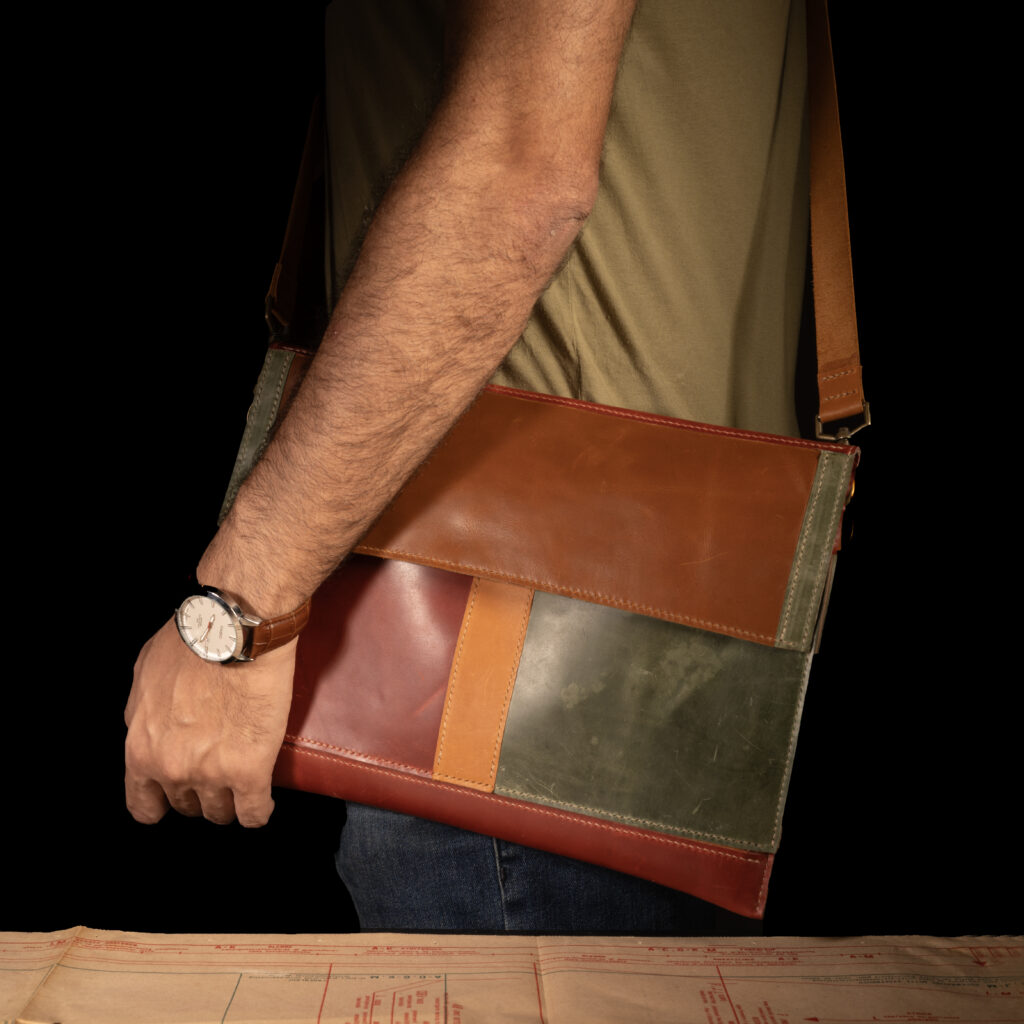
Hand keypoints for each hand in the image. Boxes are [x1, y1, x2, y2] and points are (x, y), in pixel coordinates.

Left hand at [124, 619, 294, 826]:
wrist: (237, 631)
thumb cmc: (193, 641)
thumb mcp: (145, 674)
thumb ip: (142, 712)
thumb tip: (150, 727)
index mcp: (141, 749)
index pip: (143, 805)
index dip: (162, 802)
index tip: (177, 793)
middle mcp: (172, 768)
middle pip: (187, 807)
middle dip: (201, 794)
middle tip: (217, 774)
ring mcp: (211, 773)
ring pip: (220, 813)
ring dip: (230, 802)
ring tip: (242, 786)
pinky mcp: (250, 770)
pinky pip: (253, 814)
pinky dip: (258, 812)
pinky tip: (262, 802)